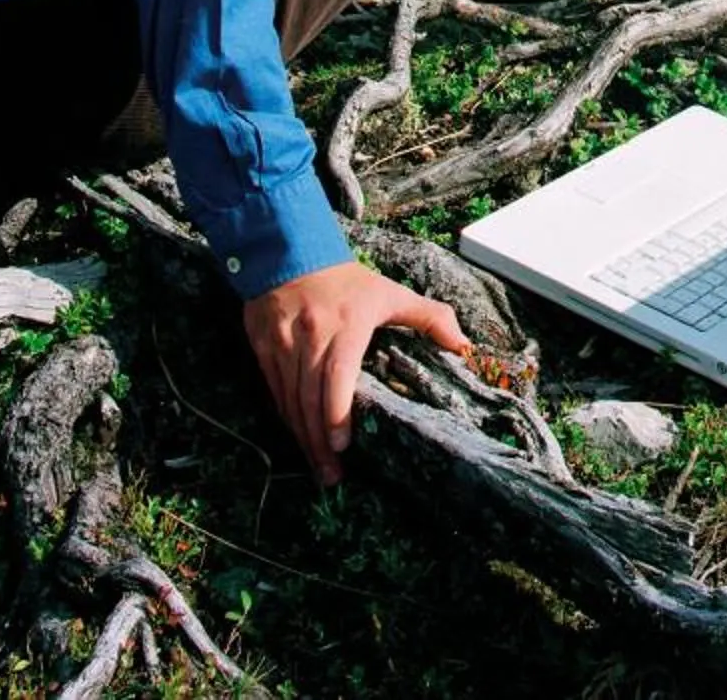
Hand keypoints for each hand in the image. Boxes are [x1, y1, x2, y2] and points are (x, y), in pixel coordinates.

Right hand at [243, 258, 469, 486]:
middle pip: (310, 398)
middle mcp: (311, 336)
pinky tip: (299, 436)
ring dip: (302, 437)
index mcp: (346, 325)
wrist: (291, 252)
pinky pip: (274, 390)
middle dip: (320, 441)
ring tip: (319, 467)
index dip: (336, 413)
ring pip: (289, 400)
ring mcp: (282, 343)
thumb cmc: (347, 280)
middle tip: (332, 475)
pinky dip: (287, 417)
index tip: (342, 445)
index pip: (337, 376)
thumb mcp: (390, 292)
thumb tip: (463, 345)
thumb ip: (429, 317)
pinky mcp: (262, 346)